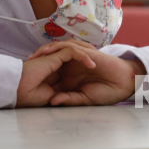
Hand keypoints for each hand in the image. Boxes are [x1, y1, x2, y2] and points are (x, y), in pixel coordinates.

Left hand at [28, 40, 146, 106]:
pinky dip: (62, 48)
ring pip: (59, 49)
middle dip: (38, 58)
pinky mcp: (87, 53)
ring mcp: (79, 58)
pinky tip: (53, 52)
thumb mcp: (83, 99)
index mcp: (69, 76)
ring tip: (37, 56)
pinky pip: (72, 47)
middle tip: (25, 64)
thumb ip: (69, 99)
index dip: (38, 73)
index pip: (50, 71)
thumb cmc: (106, 92)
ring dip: (47, 50)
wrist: (123, 85)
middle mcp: (72, 65)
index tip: (25, 78)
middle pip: (51, 56)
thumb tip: (52, 101)